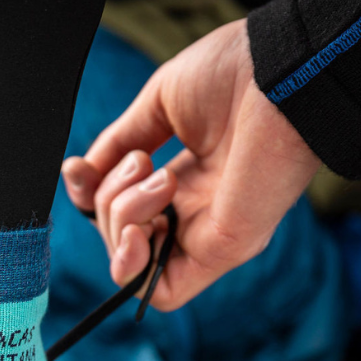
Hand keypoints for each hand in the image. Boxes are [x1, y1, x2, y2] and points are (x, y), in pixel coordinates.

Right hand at [61, 19, 319, 309]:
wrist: (282, 69)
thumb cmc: (237, 74)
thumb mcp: (159, 104)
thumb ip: (118, 144)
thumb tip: (82, 174)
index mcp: (184, 180)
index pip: (119, 212)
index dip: (88, 197)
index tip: (77, 169)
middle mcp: (194, 214)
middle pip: (119, 237)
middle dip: (108, 201)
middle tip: (142, 161)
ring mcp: (207, 236)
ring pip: (131, 266)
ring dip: (122, 220)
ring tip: (159, 177)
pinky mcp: (221, 252)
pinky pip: (160, 292)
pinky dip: (134, 267)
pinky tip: (141, 228)